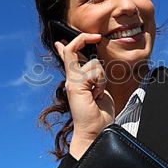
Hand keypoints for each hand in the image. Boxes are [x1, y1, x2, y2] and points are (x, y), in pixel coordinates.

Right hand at [54, 34, 114, 156]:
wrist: (96, 131)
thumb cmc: (100, 114)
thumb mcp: (99, 90)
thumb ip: (95, 77)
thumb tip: (95, 65)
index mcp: (76, 81)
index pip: (67, 59)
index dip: (66, 45)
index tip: (65, 39)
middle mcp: (71, 79)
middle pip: (71, 50)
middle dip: (84, 38)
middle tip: (96, 36)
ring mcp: (72, 82)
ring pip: (93, 64)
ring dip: (102, 78)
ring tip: (99, 93)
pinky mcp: (75, 85)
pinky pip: (93, 71)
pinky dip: (101, 82)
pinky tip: (97, 94)